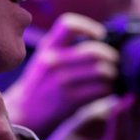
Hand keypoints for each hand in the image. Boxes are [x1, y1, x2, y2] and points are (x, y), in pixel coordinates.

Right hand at [4, 13, 118, 138]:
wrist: (25, 114)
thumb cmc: (41, 84)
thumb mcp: (45, 59)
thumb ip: (64, 48)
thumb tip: (100, 40)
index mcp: (47, 47)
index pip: (69, 25)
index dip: (89, 27)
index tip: (100, 35)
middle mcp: (53, 62)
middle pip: (94, 51)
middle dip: (111, 57)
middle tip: (115, 62)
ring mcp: (61, 81)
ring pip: (102, 71)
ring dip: (113, 74)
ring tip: (111, 78)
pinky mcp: (70, 100)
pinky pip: (101, 90)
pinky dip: (109, 89)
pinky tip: (107, 90)